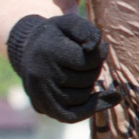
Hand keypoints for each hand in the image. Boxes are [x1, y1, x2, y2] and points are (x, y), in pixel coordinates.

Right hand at [4, 13, 119, 122]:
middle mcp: (41, 74)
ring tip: (76, 72)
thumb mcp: (69, 23)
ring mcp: (41, 93)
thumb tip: (97, 48)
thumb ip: (86, 30)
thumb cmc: (56, 36)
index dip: (100, 54)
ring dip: (88, 85)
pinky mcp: (45, 108)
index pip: (89, 60)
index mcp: (47, 50)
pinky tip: (109, 98)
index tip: (99, 47)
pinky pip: (75, 115)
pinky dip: (93, 107)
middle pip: (88, 79)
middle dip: (93, 69)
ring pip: (84, 96)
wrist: (28, 51)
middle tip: (83, 60)